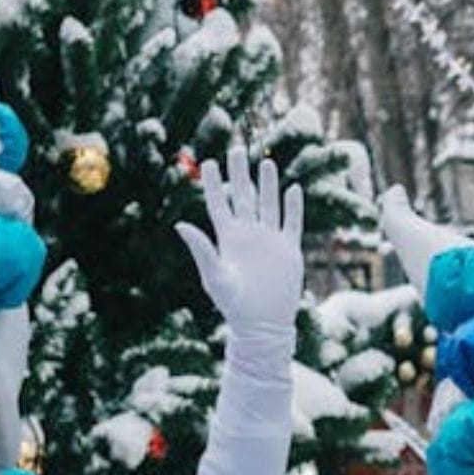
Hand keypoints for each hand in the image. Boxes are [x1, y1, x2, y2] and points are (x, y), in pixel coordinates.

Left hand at [175, 143, 305, 357]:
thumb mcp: (215, 277)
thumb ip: (201, 249)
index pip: (219, 203)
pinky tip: (292, 189)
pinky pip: (292, 222)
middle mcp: (249, 234)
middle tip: (236, 149)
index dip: (214, 183)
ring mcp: (270, 240)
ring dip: (268, 184)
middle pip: (244, 196)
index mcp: (228, 238)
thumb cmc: (234, 306)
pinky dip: (293, 206)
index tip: (208, 162)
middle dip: (241, 173)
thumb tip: (180, 224)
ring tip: (266, 162)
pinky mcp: (289, 250)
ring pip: (269, 204)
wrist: (263, 324)